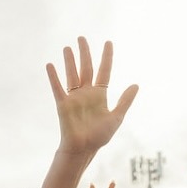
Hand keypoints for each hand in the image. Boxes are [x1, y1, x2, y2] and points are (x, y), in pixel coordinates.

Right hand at [46, 37, 137, 155]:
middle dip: (85, 53)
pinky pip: (58, 88)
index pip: (104, 71)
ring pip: (72, 74)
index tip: (108, 42)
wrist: (83, 149)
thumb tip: (136, 84)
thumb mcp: (117, 117)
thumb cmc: (99, 136)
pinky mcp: (63, 104)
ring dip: (69, 61)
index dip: (107, 57)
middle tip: (82, 38)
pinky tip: (50, 65)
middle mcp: (86, 93)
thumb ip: (125, 100)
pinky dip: (54, 77)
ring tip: (68, 47)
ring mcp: (74, 98)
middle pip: (86, 68)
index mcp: (100, 95)